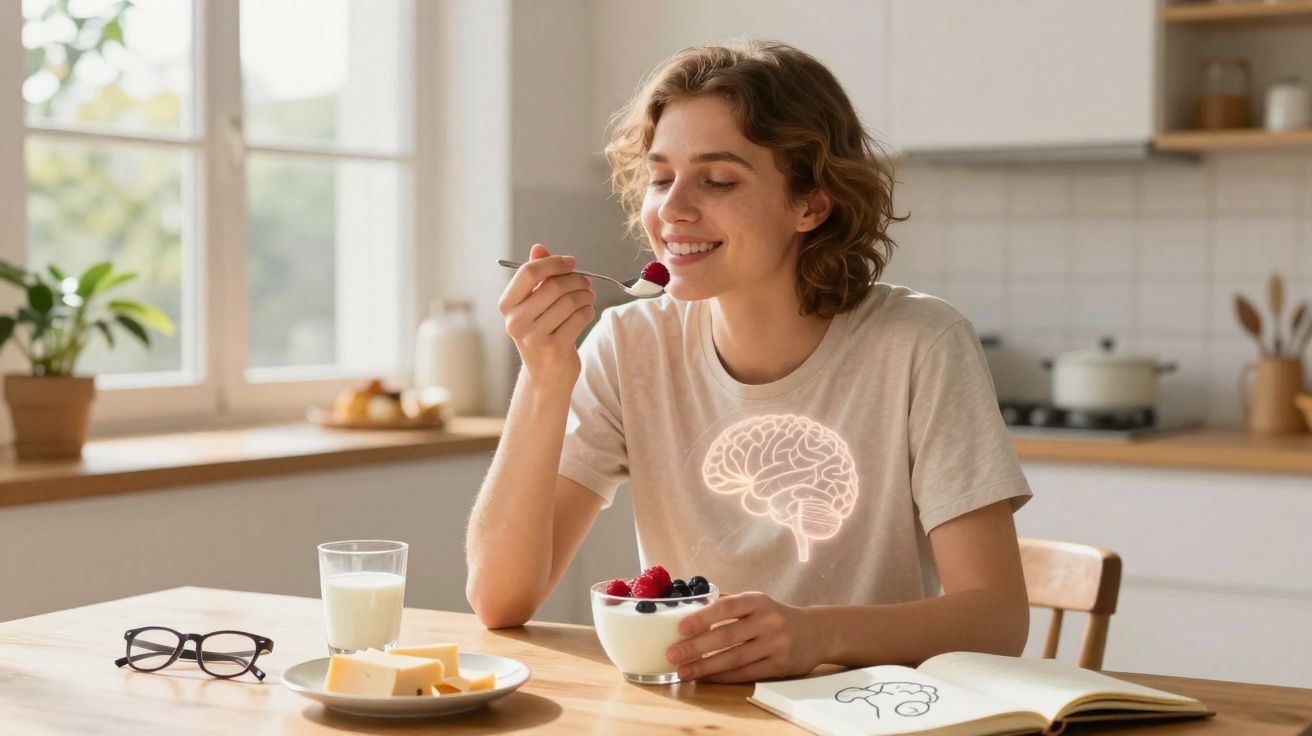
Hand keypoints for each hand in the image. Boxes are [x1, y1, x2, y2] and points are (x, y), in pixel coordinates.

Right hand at [496, 243, 596, 388]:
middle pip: (553, 286)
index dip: (554, 263)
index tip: (571, 262)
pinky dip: (588, 312)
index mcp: (507, 305)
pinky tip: (586, 313)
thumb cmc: (541, 332)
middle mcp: (515, 321)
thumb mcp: (533, 303)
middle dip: (576, 280)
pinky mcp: (554, 349)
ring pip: (569, 302)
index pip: (529, 272)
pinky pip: (579, 318)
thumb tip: (538, 247)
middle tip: (586, 282)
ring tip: (588, 297)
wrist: (545, 375)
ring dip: (585, 296)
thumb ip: (536, 275)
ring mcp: (534, 337)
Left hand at [665, 592, 825, 682]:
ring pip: (735, 658)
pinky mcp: (780, 666)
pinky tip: (707, 678)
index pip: (726, 607)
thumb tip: (692, 605)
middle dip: (696, 647)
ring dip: (706, 667)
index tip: (680, 628)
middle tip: (673, 655)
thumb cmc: (776, 616)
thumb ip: (728, 603)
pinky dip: (724, 677)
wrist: (817, 632)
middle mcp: (768, 621)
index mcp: (758, 601)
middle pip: (727, 635)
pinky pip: (746, 673)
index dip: (702, 618)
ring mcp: (775, 645)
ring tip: (683, 672)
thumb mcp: (757, 602)